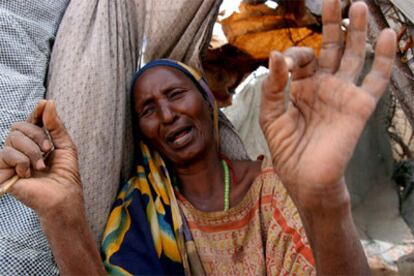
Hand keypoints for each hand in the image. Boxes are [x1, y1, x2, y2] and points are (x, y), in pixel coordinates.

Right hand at [0, 100, 82, 219]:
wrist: (62, 197)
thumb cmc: (65, 175)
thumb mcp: (65, 146)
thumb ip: (55, 125)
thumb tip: (47, 102)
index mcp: (36, 143)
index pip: (30, 122)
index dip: (36, 112)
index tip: (44, 104)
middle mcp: (21, 149)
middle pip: (19, 126)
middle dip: (38, 135)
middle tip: (48, 150)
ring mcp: (11, 160)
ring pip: (12, 137)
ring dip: (32, 151)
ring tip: (40, 167)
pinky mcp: (2, 171)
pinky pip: (6, 153)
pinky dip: (22, 161)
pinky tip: (27, 174)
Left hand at [260, 0, 396, 210]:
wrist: (306, 177)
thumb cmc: (286, 149)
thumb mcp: (271, 115)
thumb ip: (273, 86)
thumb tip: (275, 54)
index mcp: (300, 87)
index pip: (301, 59)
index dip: (294, 55)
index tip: (287, 63)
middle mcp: (323, 86)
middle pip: (332, 48)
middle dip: (332, 24)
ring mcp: (343, 93)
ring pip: (355, 56)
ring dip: (358, 32)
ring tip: (359, 6)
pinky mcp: (359, 105)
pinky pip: (376, 79)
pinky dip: (384, 58)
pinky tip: (387, 35)